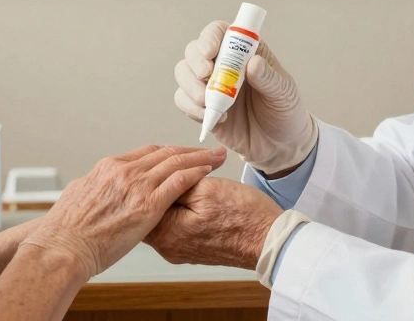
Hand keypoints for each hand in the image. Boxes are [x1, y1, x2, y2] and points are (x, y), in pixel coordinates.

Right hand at [23, 145, 225, 277]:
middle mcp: (124, 171)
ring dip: (200, 158)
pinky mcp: (147, 205)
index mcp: (108, 167)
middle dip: (190, 151)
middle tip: (208, 151)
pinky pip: (179, 181)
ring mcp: (137, 186)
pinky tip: (207, 172)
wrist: (63, 247)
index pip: (147, 153)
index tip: (181, 154)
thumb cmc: (66, 230)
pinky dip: (196, 173)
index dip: (168, 152)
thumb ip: (95, 188)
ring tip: (216, 158)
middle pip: (165, 153)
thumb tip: (97, 188)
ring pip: (177, 162)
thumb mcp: (78, 196)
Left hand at [145, 178, 282, 268]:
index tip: (161, 163)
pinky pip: (175, 225)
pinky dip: (179, 208)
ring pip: (163, 215)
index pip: (144, 199)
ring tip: (184, 177)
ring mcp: (179, 250)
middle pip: (150, 209)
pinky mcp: (191, 248)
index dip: (152, 176)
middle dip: (160, 186)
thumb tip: (160, 177)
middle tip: (172, 166)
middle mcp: (168, 246)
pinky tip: (191, 195)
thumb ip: (176, 182)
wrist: (269, 240)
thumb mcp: (206, 188)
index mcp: (167, 232)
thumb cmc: (244, 216)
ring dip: (170, 196)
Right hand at [174, 21, 317, 172]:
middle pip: (194, 50)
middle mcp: (222, 64)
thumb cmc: (284, 110)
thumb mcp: (284, 92)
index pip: (218, 32)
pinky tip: (213, 117)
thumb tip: (253, 63)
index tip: (210, 52)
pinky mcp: (201, 107)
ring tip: (208, 103)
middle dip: (195, 62)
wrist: (279, 144)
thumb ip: (268, 78)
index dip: (209, 37)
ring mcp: (209, 85)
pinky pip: (183, 100)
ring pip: (183, 73)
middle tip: (206, 76)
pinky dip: (191, 108)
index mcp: (243, 51)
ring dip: (190, 86)